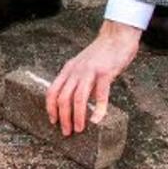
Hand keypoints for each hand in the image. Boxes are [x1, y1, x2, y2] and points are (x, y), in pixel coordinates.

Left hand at [46, 20, 141, 134]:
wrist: (117, 36)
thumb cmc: (102, 53)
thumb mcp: (83, 65)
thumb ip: (78, 80)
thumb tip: (77, 103)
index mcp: (68, 70)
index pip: (52, 91)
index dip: (50, 108)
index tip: (53, 121)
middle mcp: (76, 71)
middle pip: (62, 98)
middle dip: (63, 118)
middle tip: (66, 132)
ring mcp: (90, 71)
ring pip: (78, 98)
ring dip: (77, 117)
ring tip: (79, 129)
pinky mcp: (105, 72)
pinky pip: (100, 94)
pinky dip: (98, 109)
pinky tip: (98, 119)